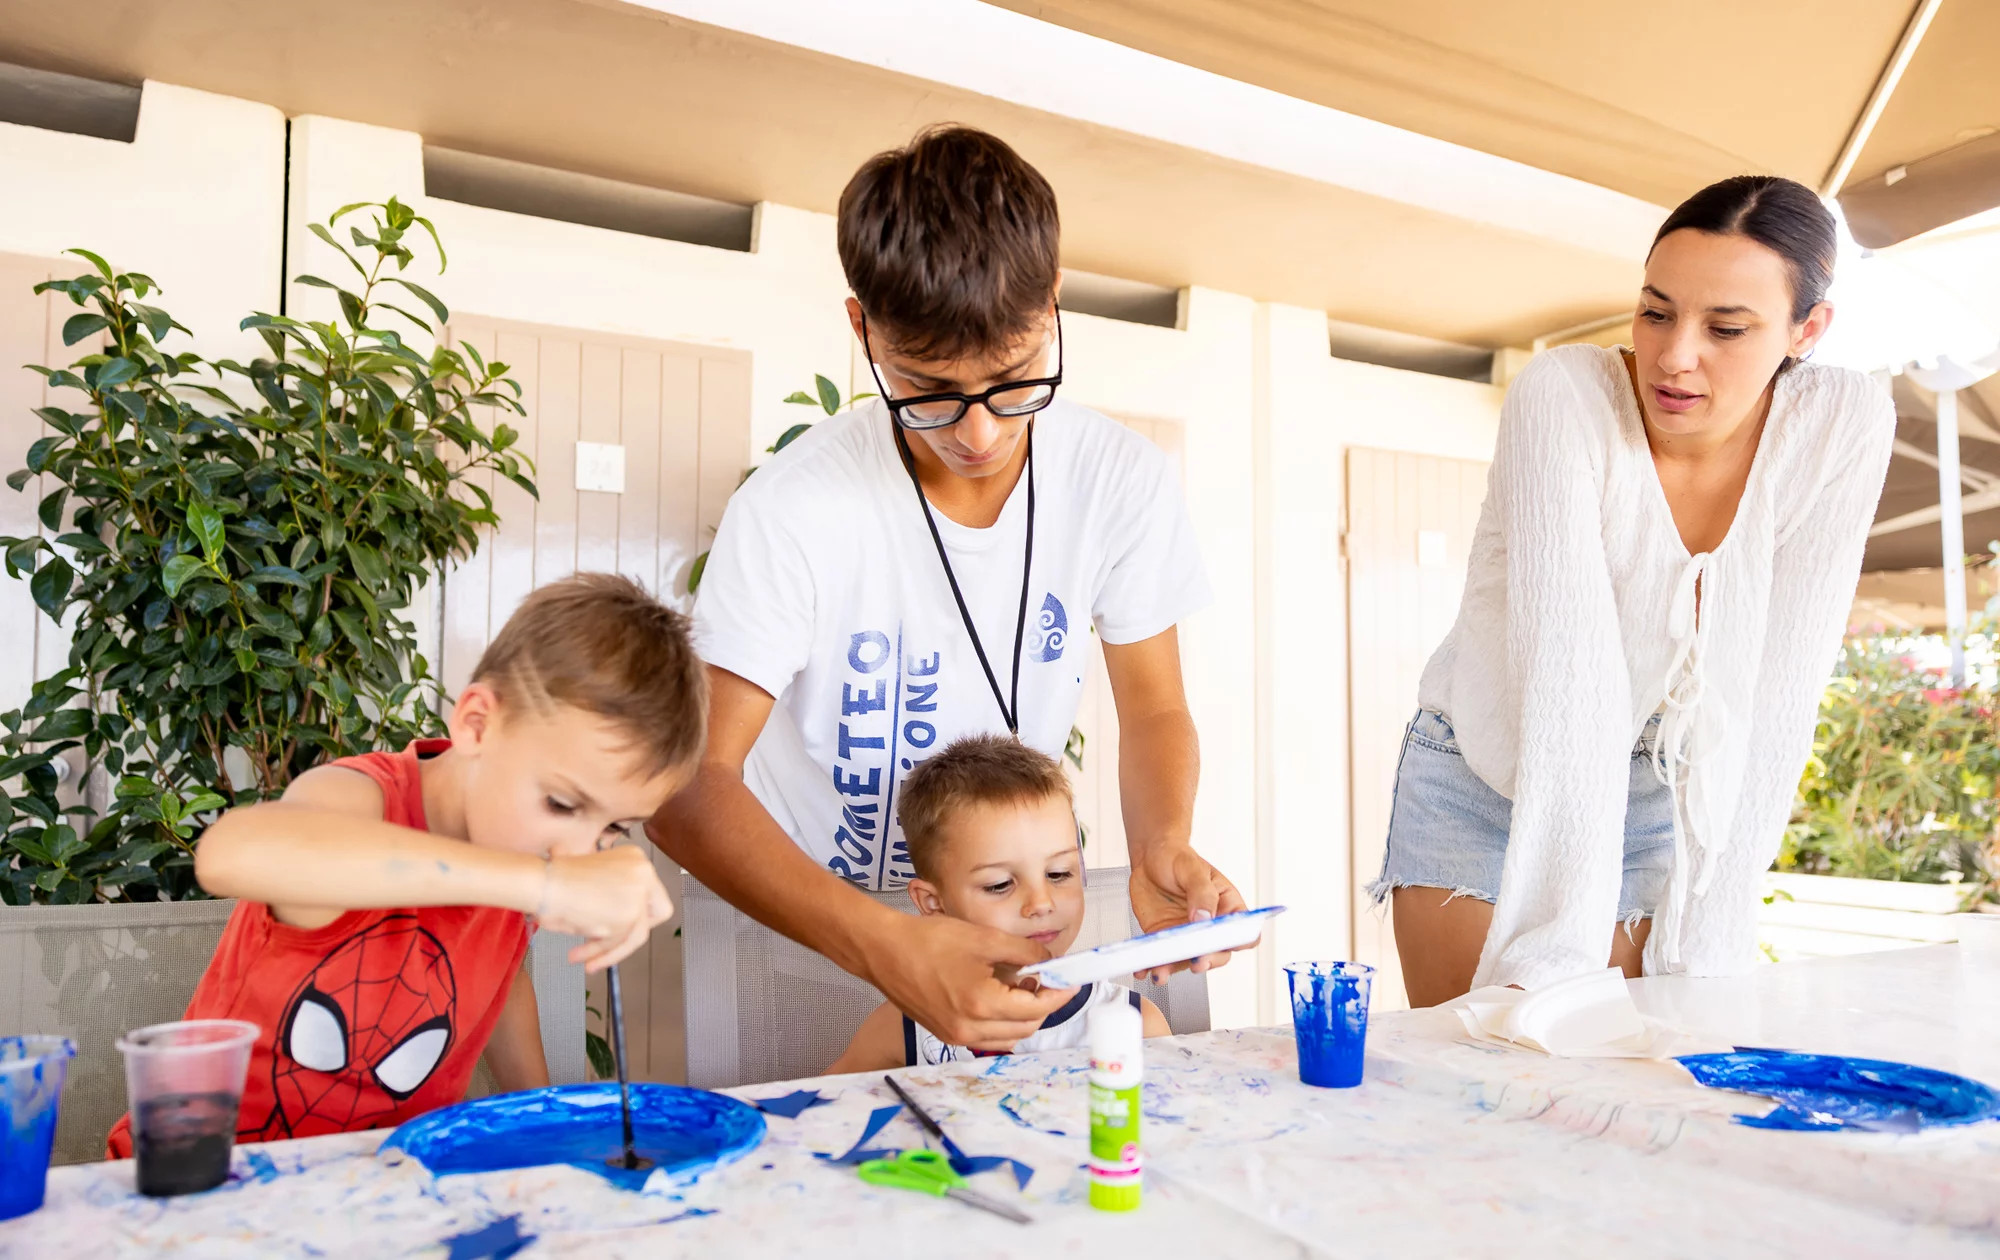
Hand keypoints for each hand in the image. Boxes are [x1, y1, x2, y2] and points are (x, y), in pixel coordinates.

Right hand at [533, 846, 674, 971]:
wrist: (544, 883)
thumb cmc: (557, 881)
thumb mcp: (597, 882)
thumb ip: (617, 899)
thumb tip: (623, 926)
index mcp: (636, 858)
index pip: (653, 893)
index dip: (640, 914)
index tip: (622, 925)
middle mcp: (643, 872)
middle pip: (657, 914)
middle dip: (634, 933)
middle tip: (613, 945)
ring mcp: (639, 893)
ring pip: (635, 934)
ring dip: (608, 950)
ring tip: (584, 958)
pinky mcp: (629, 915)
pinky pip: (617, 943)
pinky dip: (599, 953)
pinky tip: (581, 956)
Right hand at [863, 913, 1075, 1050]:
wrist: (883, 951)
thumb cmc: (928, 941)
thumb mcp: (984, 938)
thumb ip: (1023, 952)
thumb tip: (1049, 960)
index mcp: (982, 1005)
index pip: (1036, 1008)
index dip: (1059, 994)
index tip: (1072, 981)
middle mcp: (970, 1029)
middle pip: (1026, 1028)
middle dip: (1043, 1004)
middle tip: (1046, 977)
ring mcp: (956, 1036)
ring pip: (1008, 1037)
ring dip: (1022, 1015)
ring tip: (1020, 983)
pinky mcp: (946, 1034)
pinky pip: (987, 1036)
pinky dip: (1002, 1021)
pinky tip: (998, 994)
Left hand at [1129, 842, 1248, 984]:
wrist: (1150, 858)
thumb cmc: (1178, 858)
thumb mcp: (1193, 869)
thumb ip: (1202, 894)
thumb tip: (1205, 919)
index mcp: (1227, 907)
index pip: (1243, 932)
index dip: (1239, 941)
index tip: (1225, 943)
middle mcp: (1210, 926)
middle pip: (1218, 953)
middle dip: (1207, 961)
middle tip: (1196, 961)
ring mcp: (1188, 935)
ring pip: (1188, 961)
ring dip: (1175, 970)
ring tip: (1161, 972)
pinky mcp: (1166, 939)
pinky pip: (1163, 958)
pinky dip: (1153, 966)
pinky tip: (1142, 969)